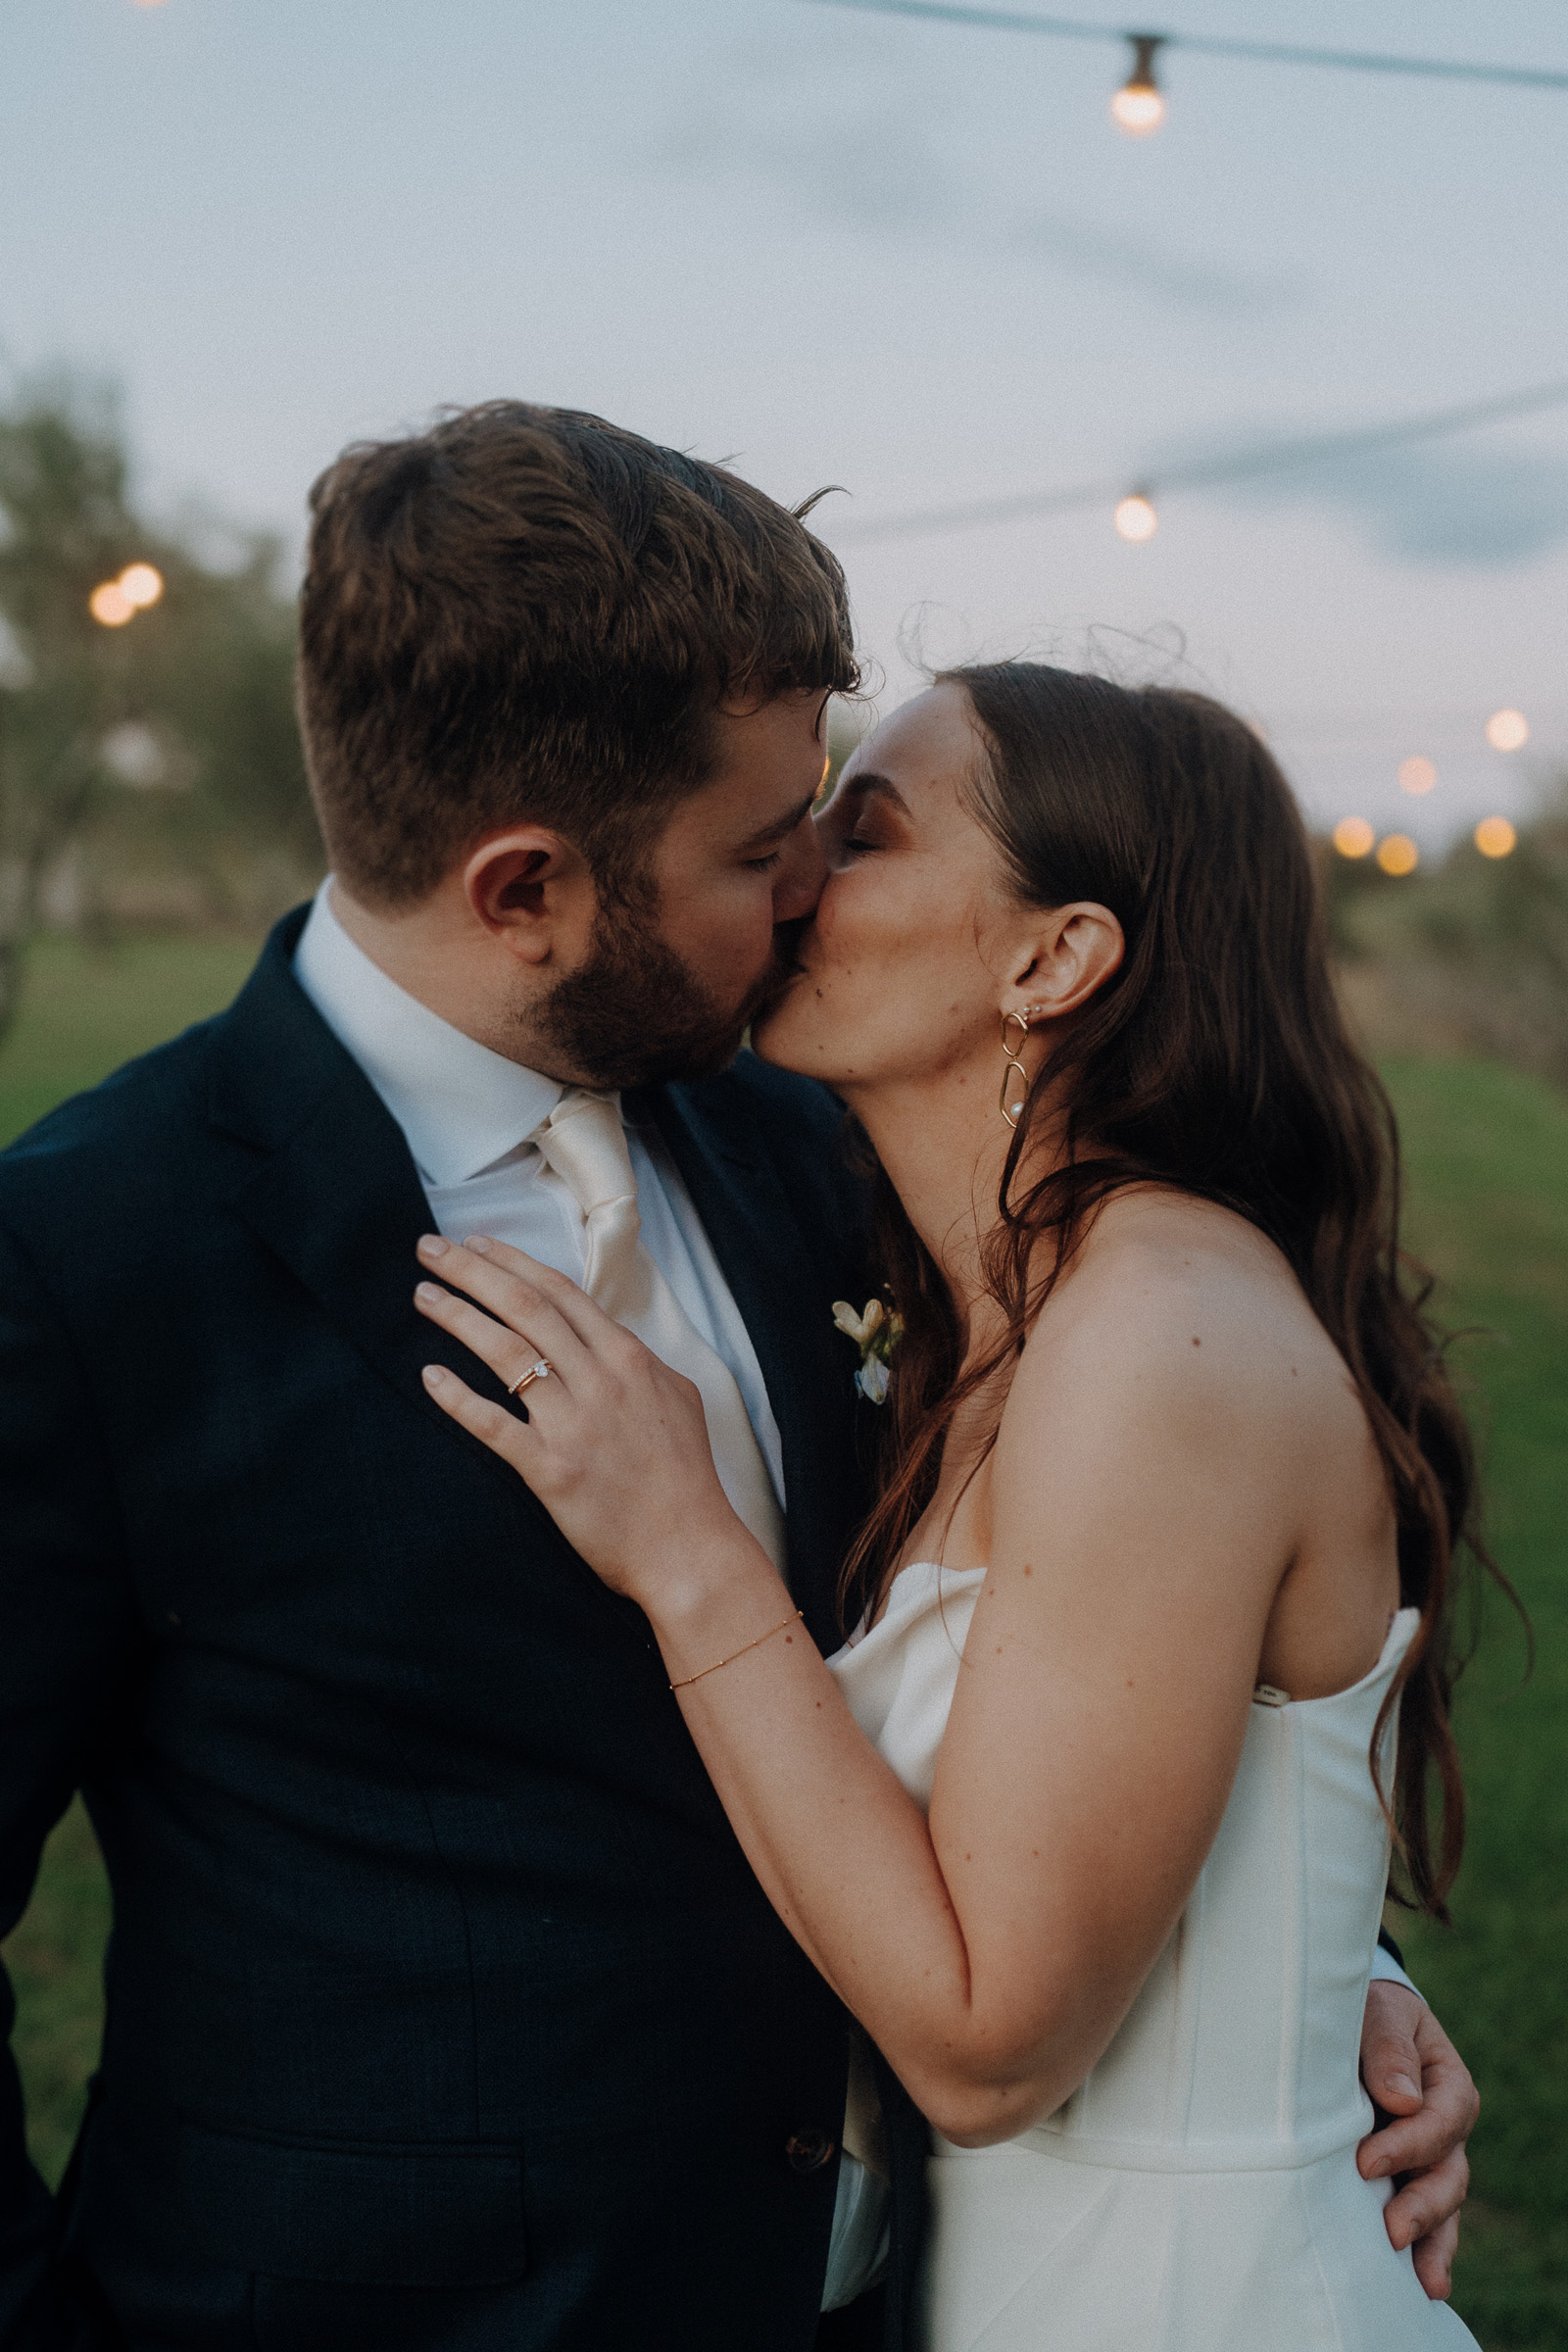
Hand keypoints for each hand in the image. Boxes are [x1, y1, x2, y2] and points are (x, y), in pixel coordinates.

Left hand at [411, 1233, 743, 1601]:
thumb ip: (639, 1361)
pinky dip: (458, 1397)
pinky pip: (493, 1424)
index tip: (476, 1243)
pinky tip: (430, 1375)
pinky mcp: (550, 1469)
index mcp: (629, 1358)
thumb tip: (605, 1337)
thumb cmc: (685, 1477)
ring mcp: (573, 1424)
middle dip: (471, 1272)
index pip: (560, 1292)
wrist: (688, 1548)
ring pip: (505, 1353)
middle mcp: (599, 1381)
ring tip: (423, 1298)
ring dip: (458, 1318)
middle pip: (524, 1307)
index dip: (513, 1261)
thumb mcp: (678, 1397)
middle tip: (431, 1250)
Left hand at [1358, 1981, 1478, 2298]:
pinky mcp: (1404, 2181)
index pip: (1440, 2121)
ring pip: (1441, 2208)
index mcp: (1448, 2085)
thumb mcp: (1379, 2013)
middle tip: (1391, 2230)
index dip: (1408, 2145)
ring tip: (1420, 2279)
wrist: (1353, 2022)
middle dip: (1422, 2206)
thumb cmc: (1366, 2013)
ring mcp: (1428, 2161)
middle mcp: (1445, 2130)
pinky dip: (1423, 2251)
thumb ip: (1389, 2048)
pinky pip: (1422, 2221)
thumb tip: (1403, 2098)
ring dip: (1430, 2242)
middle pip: (1448, 2175)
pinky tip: (1417, 2285)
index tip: (1366, 2163)